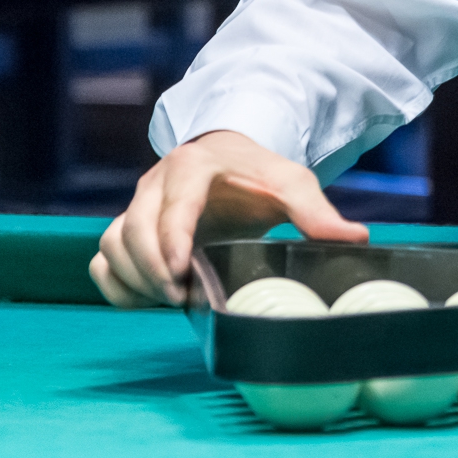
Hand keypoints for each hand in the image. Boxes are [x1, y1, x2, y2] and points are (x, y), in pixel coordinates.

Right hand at [92, 130, 366, 307]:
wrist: (231, 156)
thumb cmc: (259, 173)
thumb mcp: (292, 183)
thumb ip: (316, 211)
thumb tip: (356, 238)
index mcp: (193, 167)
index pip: (172, 205)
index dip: (169, 241)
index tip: (180, 274)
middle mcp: (156, 184)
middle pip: (132, 230)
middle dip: (151, 270)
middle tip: (182, 299)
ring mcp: (137, 205)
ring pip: (111, 244)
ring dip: (134, 278)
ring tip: (171, 300)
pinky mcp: (128, 226)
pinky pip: (101, 258)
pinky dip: (114, 284)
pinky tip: (146, 301)